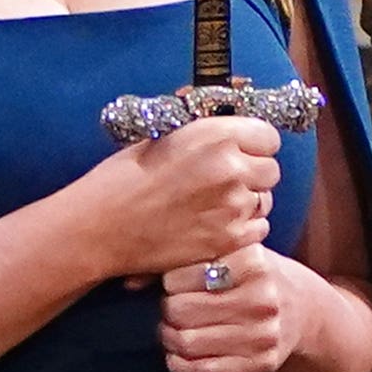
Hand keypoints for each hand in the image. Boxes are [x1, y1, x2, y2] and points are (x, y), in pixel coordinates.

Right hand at [62, 110, 276, 301]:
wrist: (100, 227)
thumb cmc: (121, 179)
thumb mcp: (163, 137)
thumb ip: (205, 135)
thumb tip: (229, 130)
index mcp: (215, 135)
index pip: (268, 136)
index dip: (255, 144)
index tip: (241, 151)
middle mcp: (231, 168)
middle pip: (271, 170)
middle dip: (253, 173)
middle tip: (226, 180)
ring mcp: (233, 207)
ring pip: (264, 201)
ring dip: (248, 202)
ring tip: (215, 205)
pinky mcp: (228, 240)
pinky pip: (258, 229)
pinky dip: (243, 228)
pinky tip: (214, 225)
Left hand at [156, 254, 307, 371]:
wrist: (298, 307)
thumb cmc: (245, 275)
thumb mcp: (224, 254)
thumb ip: (178, 260)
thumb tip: (129, 282)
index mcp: (252, 260)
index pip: (179, 275)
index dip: (168, 282)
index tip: (174, 284)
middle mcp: (262, 297)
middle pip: (179, 310)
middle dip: (166, 311)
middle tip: (170, 309)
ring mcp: (264, 333)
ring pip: (187, 342)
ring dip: (169, 338)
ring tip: (173, 330)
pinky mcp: (262, 363)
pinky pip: (203, 371)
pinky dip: (179, 365)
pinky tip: (178, 355)